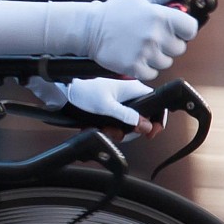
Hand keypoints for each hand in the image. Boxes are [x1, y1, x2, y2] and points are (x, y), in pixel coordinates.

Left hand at [29, 76, 161, 131]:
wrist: (65, 89)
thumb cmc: (84, 91)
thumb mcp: (107, 106)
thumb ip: (128, 117)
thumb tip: (146, 126)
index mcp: (133, 89)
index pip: (156, 104)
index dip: (157, 120)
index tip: (150, 133)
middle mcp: (130, 94)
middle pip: (142, 118)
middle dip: (130, 131)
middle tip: (117, 133)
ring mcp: (121, 101)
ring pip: (129, 122)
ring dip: (118, 131)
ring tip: (104, 129)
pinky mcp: (112, 107)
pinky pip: (118, 121)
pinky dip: (110, 127)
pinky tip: (100, 127)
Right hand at [90, 0, 198, 80]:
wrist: (91, 29)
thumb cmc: (118, 12)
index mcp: (160, 16)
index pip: (191, 29)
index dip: (184, 29)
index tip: (175, 29)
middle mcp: (155, 35)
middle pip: (180, 48)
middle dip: (169, 43)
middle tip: (153, 36)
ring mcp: (145, 53)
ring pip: (166, 62)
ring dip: (157, 57)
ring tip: (142, 46)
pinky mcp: (134, 67)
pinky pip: (152, 73)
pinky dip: (146, 68)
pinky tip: (135, 56)